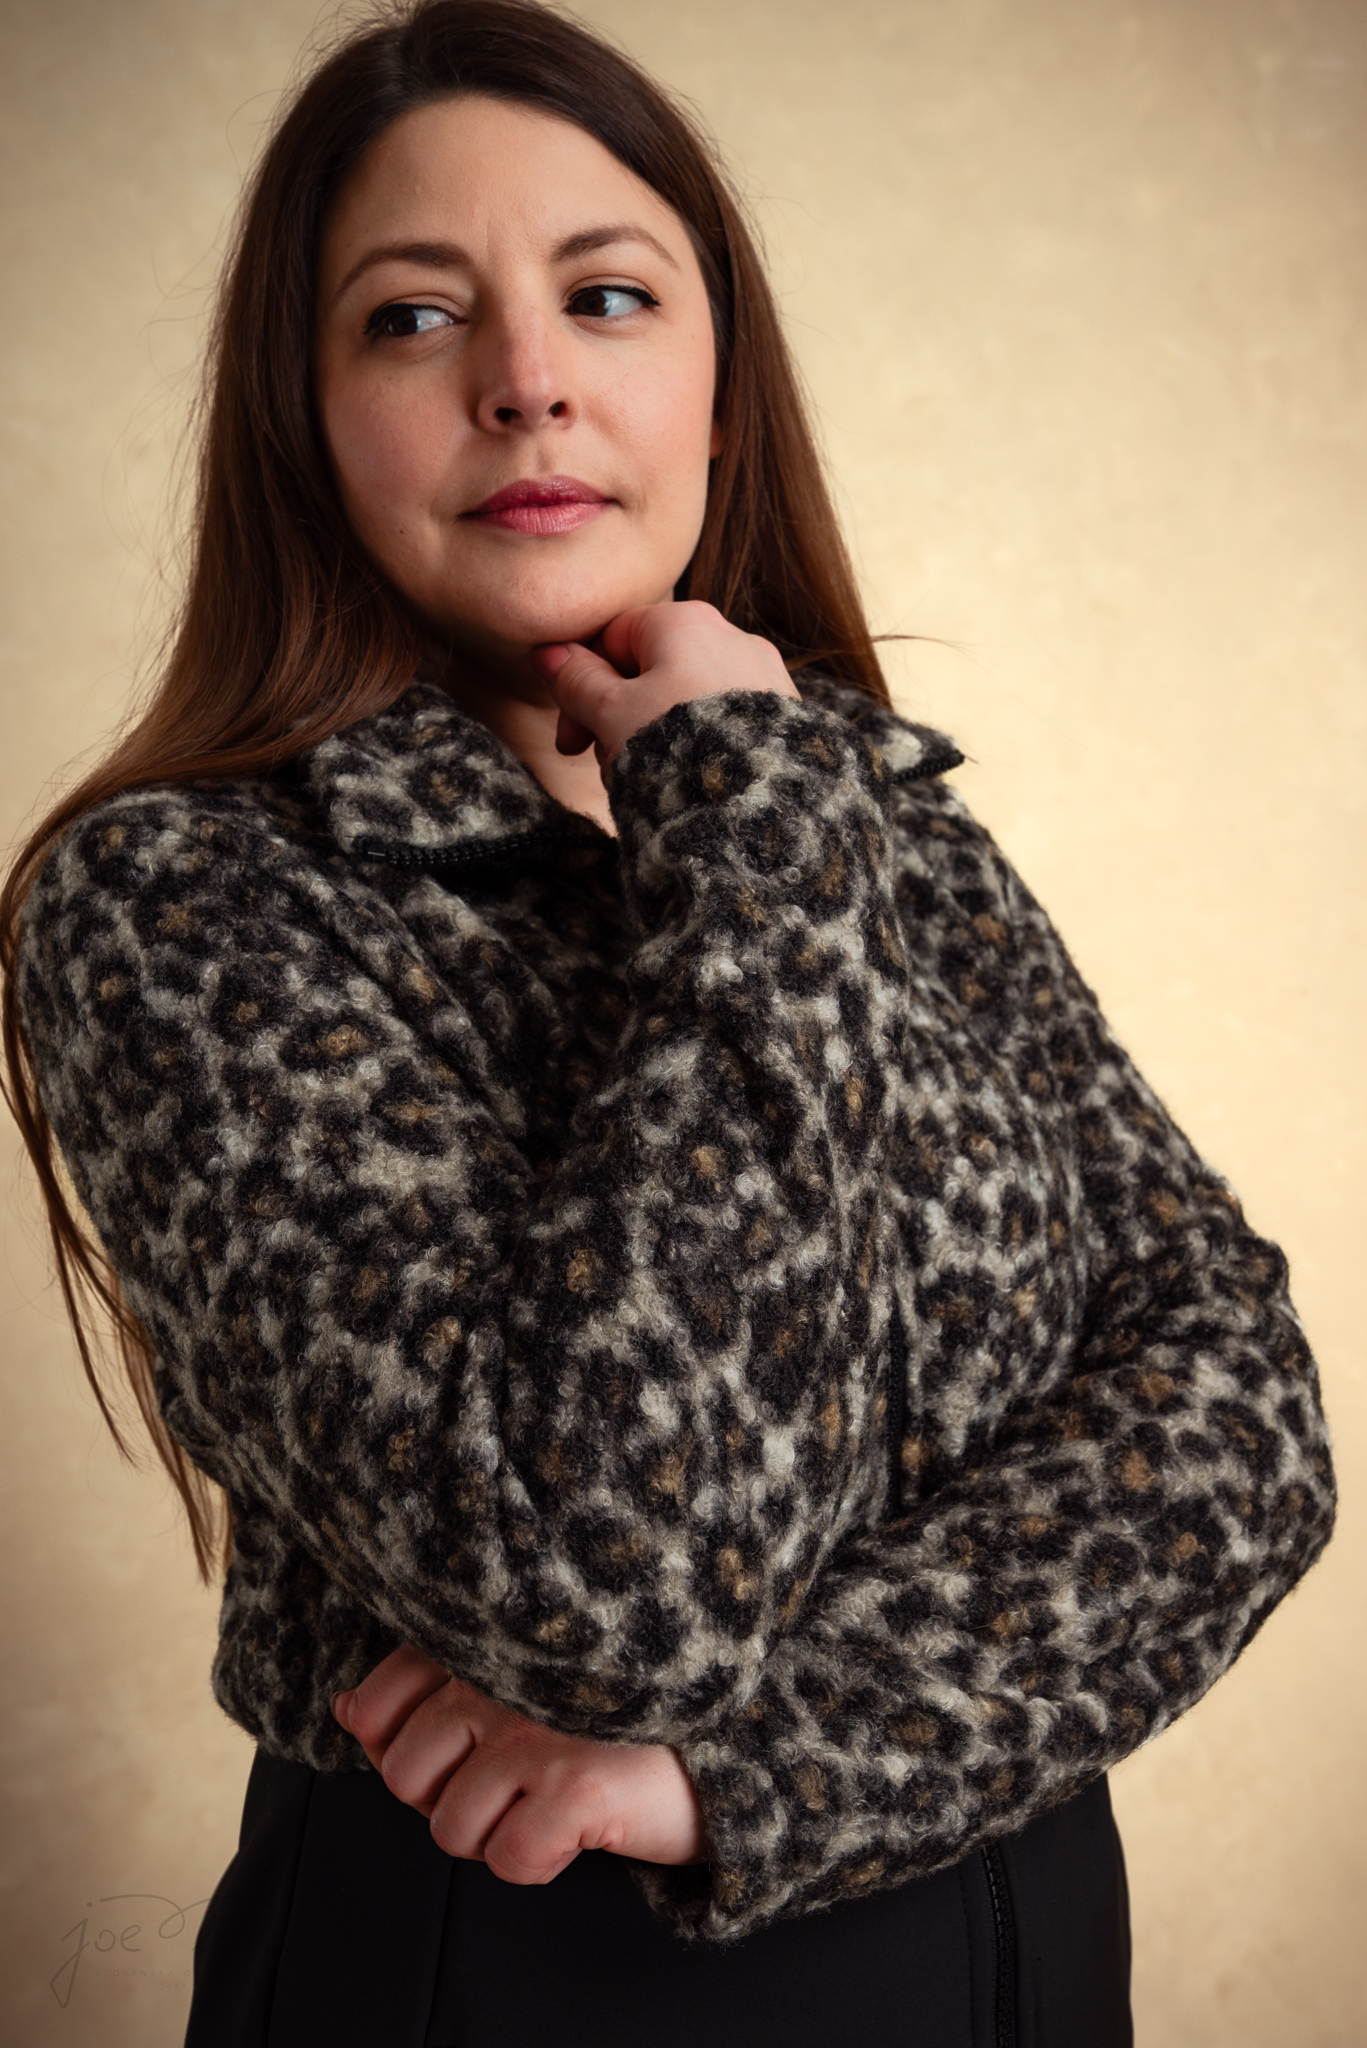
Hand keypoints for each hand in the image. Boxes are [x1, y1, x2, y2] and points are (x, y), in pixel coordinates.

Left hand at [332, 1646, 707, 1883]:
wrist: (734, 1727)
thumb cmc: (610, 1708)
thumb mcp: (516, 1681)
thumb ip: (428, 1690)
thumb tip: (346, 1712)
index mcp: (482, 1640)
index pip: (375, 1704)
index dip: (399, 1747)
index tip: (459, 1747)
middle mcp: (502, 1677)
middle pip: (404, 1777)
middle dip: (450, 1799)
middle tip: (515, 1781)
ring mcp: (537, 1731)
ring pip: (450, 1828)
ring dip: (499, 1833)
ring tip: (550, 1798)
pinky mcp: (575, 1787)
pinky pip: (508, 1862)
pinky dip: (539, 1862)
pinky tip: (577, 1826)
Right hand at [531, 599, 798, 771]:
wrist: (757, 805)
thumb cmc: (680, 749)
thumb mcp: (610, 714)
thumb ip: (576, 680)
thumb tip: (548, 653)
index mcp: (685, 621)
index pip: (612, 638)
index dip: (582, 687)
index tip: (572, 738)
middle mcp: (731, 636)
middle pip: (650, 670)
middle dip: (619, 717)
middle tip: (608, 765)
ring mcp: (764, 676)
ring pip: (685, 700)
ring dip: (655, 736)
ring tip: (651, 781)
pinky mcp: (784, 716)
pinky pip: (723, 722)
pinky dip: (698, 746)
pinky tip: (691, 783)